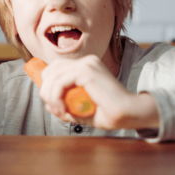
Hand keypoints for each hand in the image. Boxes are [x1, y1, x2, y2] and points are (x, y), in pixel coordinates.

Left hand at [38, 55, 159, 129]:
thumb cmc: (109, 113)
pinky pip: (60, 81)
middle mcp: (86, 61)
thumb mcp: (82, 110)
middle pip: (52, 69)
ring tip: (60, 110)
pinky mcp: (86, 70)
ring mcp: (87, 63)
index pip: (57, 68)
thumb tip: (48, 105)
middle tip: (54, 108)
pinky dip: (56, 96)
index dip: (48, 85)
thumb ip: (66, 108)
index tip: (54, 105)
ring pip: (53, 75)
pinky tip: (63, 108)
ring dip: (50, 95)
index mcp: (87, 66)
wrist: (128, 113)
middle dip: (46, 89)